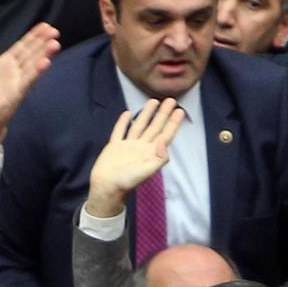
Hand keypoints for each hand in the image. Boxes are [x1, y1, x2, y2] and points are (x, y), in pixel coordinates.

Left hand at [0, 22, 61, 156]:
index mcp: (6, 62)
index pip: (23, 46)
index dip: (33, 36)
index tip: (45, 25)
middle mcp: (15, 70)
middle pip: (31, 53)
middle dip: (42, 42)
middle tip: (54, 31)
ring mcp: (18, 81)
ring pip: (33, 64)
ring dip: (44, 54)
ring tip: (55, 43)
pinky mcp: (17, 93)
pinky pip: (28, 80)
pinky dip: (37, 71)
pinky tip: (46, 62)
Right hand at [83, 99, 185, 218]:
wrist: (107, 186)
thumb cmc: (128, 180)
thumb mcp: (148, 171)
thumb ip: (160, 157)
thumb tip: (165, 141)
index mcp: (151, 153)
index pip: (165, 135)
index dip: (173, 123)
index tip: (179, 111)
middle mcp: (141, 147)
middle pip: (155, 127)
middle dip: (163, 114)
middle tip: (171, 100)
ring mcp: (128, 145)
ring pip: (139, 126)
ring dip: (146, 114)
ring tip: (153, 101)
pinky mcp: (115, 146)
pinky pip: (120, 131)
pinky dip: (123, 122)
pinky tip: (127, 112)